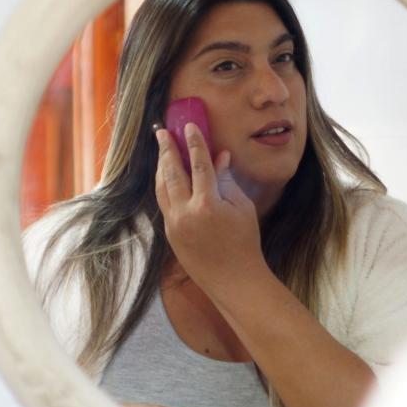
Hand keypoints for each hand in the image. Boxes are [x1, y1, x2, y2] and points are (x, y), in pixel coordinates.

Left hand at [154, 124, 267, 297]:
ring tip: (162, 150)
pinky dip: (164, 186)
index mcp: (207, 204)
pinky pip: (164, 202)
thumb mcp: (242, 208)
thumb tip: (220, 156)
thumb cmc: (245, 242)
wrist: (233, 279)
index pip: (198, 164)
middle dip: (167, 150)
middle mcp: (185, 212)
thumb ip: (227, 180)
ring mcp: (174, 224)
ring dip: (161, 167)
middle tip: (162, 132)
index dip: (194, 143)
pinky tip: (166, 176)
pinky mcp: (170, 234)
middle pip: (172, 173)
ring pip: (162, 188)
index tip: (189, 126)